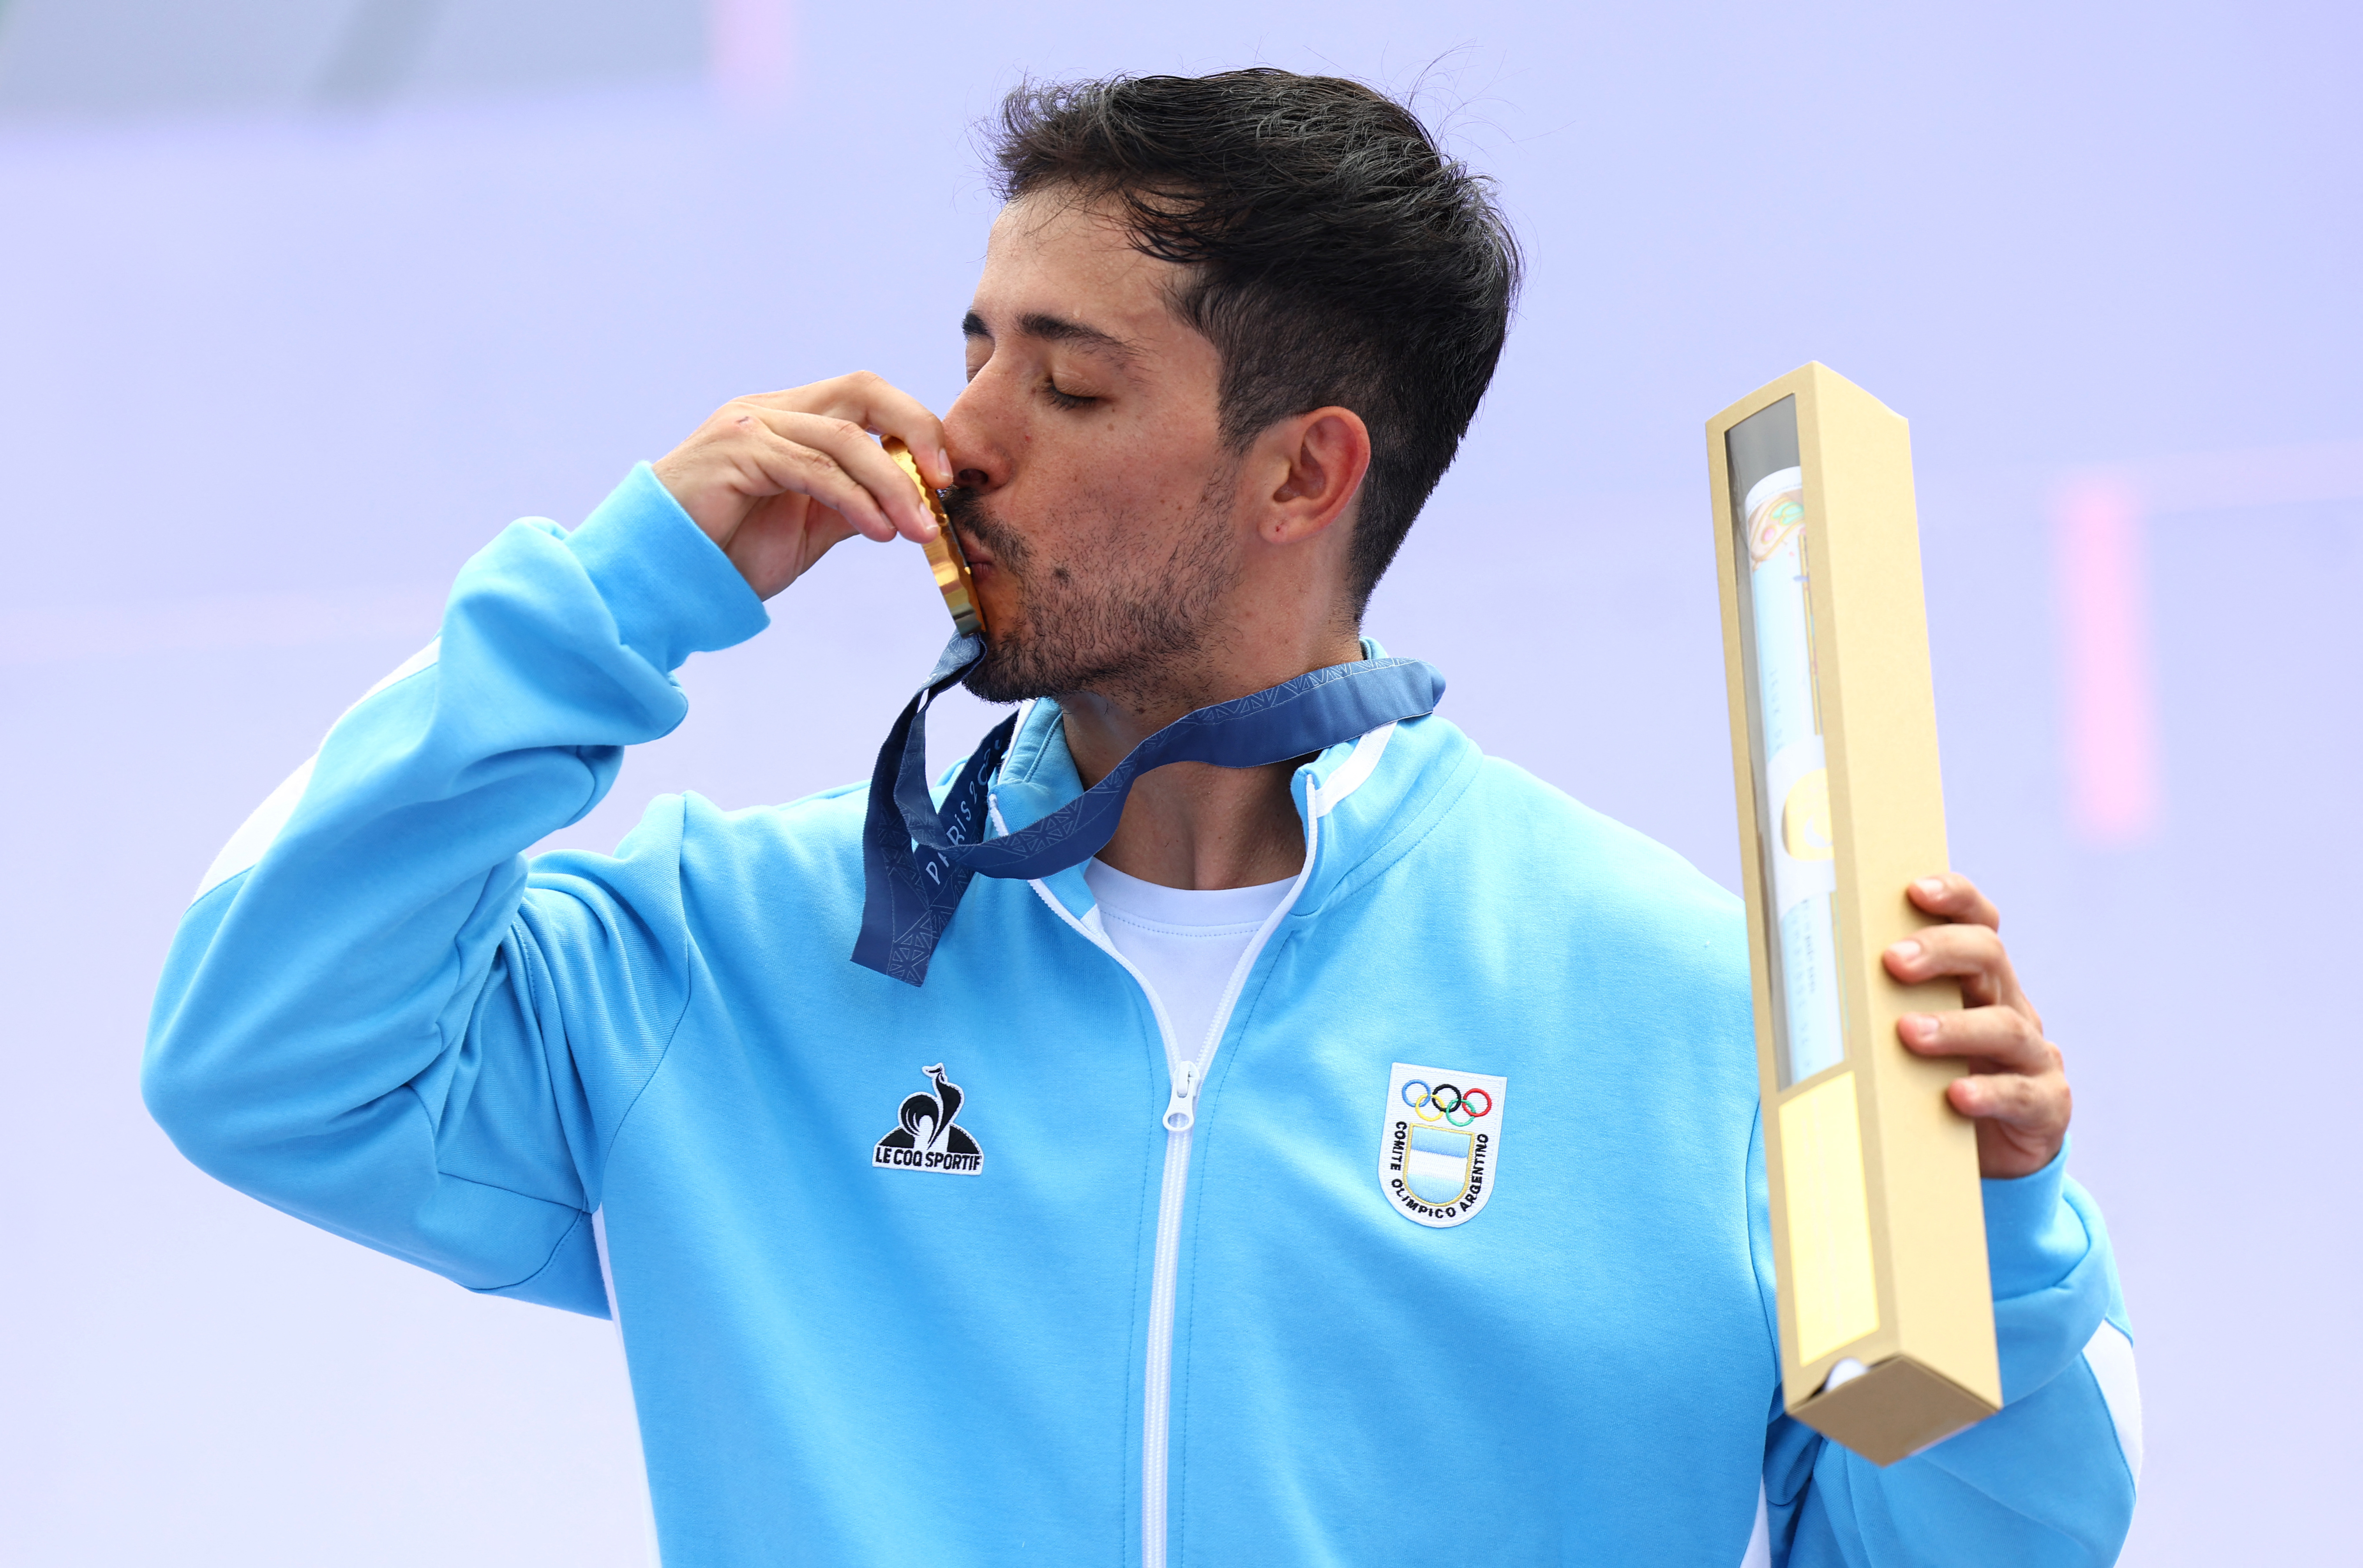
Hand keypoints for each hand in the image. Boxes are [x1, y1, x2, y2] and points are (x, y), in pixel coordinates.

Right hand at [651, 372, 952, 599]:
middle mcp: (769, 410)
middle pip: (863, 389)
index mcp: (789, 419)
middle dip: (918, 432)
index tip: (948, 477)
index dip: (917, 426)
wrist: (663, 580)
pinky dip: (856, 499)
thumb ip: (854, 502)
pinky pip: (814, 468)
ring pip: (845, 436)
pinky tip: (879, 531)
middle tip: (946, 483)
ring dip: (893, 486)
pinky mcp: (736, 453)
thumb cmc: (730, 554)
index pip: (867, 396)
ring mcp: (750, 426)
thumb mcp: (811, 526)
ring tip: (919, 531)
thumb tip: (912, 502)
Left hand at [1884, 873, 2071, 1179]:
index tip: (1915, 889)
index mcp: (1976, 981)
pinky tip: (1956, 1095)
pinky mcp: (2046, 1105)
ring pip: (2004, 1026)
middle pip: (1988, 957)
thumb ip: (1870, 1010)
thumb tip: (1789, 988)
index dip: (1954, 898)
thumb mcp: (1901, 1041)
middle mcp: (2010, 1006)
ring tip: (1908, 1032)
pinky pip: (2021, 1093)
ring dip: (1954, 1027)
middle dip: (1941, 952)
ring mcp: (2033, 1055)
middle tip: (1892, 961)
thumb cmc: (1928, 1083)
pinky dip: (1989, 1092)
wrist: (1990, 1157)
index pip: (1975, 922)